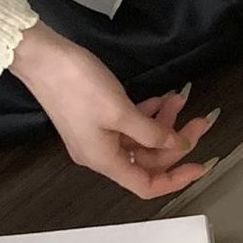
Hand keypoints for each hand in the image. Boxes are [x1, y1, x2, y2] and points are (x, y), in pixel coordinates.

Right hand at [9, 23, 216, 199]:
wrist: (41, 58)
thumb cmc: (76, 85)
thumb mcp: (122, 111)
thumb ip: (152, 132)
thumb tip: (177, 145)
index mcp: (104, 161)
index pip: (147, 185)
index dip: (176, 179)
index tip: (200, 165)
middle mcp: (100, 154)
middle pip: (148, 160)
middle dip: (176, 141)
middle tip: (199, 120)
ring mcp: (97, 135)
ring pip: (141, 140)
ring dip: (163, 123)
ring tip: (180, 98)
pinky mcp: (96, 118)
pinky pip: (129, 125)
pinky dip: (147, 113)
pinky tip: (161, 98)